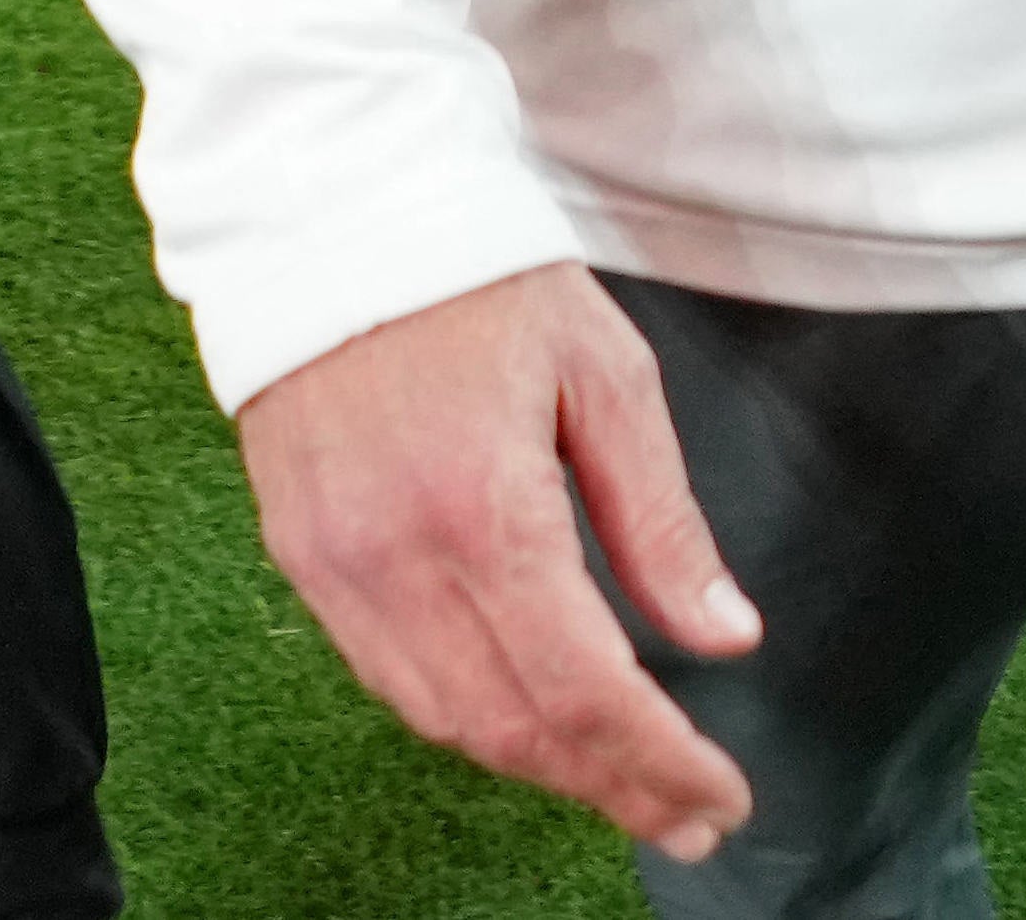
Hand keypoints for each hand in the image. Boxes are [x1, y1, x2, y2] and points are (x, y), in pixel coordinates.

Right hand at [235, 268, 765, 859]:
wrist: (334, 211)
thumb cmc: (484, 277)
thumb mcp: (607, 374)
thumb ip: (661, 520)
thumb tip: (725, 634)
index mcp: (486, 509)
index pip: (582, 689)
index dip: (656, 763)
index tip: (720, 797)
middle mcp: (397, 558)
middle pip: (510, 726)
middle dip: (608, 787)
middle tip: (687, 814)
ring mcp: (335, 566)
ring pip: (442, 719)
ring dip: (540, 767)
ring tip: (623, 783)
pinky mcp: (300, 557)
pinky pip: (387, 676)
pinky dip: (465, 717)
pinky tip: (527, 718)